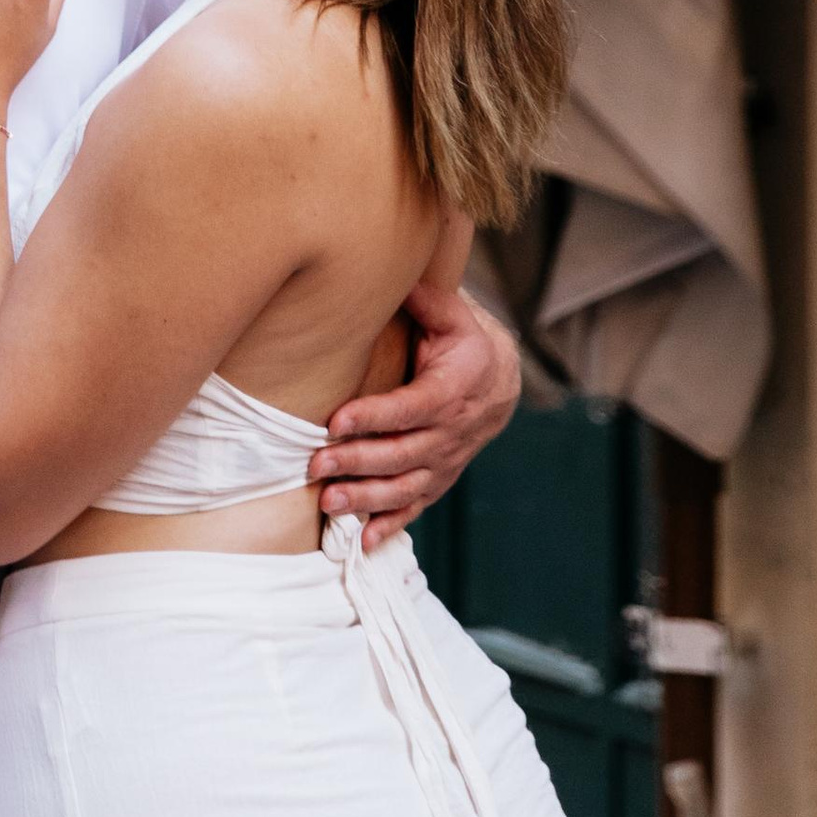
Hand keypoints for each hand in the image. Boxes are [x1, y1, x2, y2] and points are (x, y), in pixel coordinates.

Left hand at [310, 280, 520, 551]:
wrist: (501, 376)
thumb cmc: (463, 338)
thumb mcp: (451, 312)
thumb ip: (423, 298)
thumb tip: (389, 273)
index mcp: (456, 386)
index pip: (412, 407)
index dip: (374, 417)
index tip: (335, 422)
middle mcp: (455, 429)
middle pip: (404, 453)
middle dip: (358, 462)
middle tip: (315, 466)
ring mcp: (449, 459)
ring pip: (407, 485)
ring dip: (366, 498)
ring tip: (328, 503)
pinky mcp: (441, 477)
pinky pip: (417, 505)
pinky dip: (391, 526)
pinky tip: (362, 543)